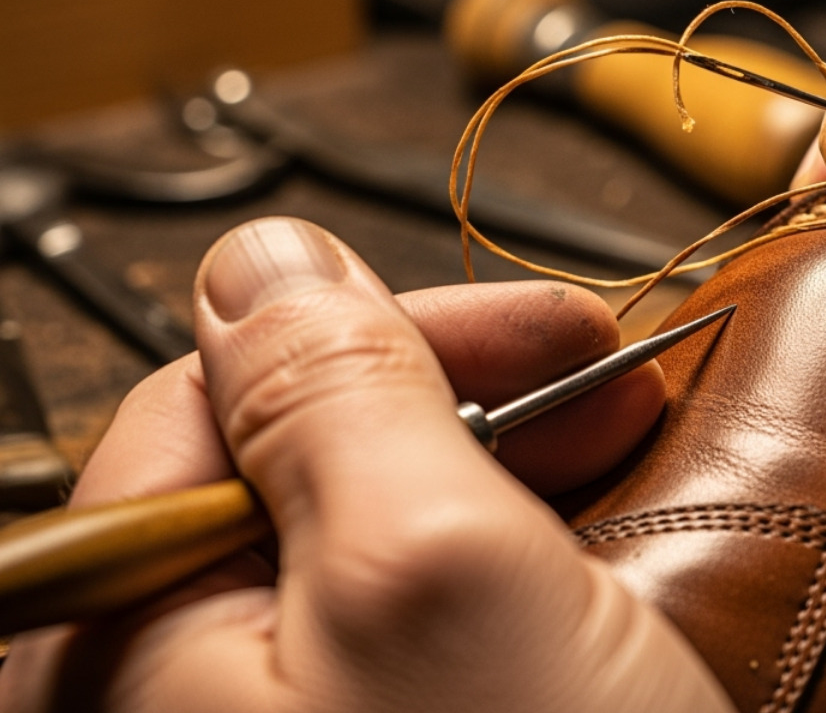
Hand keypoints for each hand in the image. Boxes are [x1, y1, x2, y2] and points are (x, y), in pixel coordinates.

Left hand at [0, 217, 731, 712]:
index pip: (212, 402)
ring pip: (359, 545)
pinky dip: (499, 569)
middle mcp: (167, 701)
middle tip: (605, 389)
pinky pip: (403, 630)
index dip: (395, 337)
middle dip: (463, 406)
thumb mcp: (435, 577)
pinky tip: (576, 562)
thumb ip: (329, 395)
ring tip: (610, 468)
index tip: (555, 333)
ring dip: (495, 478)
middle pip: (289, 470)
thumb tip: (262, 256)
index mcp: (117, 652)